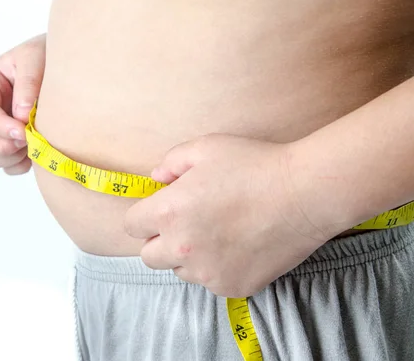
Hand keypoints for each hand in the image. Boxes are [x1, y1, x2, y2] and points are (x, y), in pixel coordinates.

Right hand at [0, 34, 45, 174]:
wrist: (67, 64)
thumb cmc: (46, 55)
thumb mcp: (34, 57)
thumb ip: (27, 82)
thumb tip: (21, 116)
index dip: (0, 127)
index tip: (22, 132)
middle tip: (26, 142)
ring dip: (11, 157)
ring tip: (34, 144)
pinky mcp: (13, 143)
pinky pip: (8, 166)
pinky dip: (21, 164)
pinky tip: (37, 151)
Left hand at [124, 134, 329, 297]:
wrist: (304, 194)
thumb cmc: (254, 165)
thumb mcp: (204, 148)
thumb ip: (170, 162)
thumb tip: (156, 179)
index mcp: (167, 213)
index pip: (131, 226)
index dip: (143, 215)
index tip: (160, 209)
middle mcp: (181, 249)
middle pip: (149, 256)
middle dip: (160, 240)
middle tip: (187, 223)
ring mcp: (207, 273)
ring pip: (181, 270)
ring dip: (188, 256)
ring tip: (218, 233)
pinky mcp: (232, 287)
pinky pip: (211, 281)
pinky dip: (217, 268)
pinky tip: (239, 246)